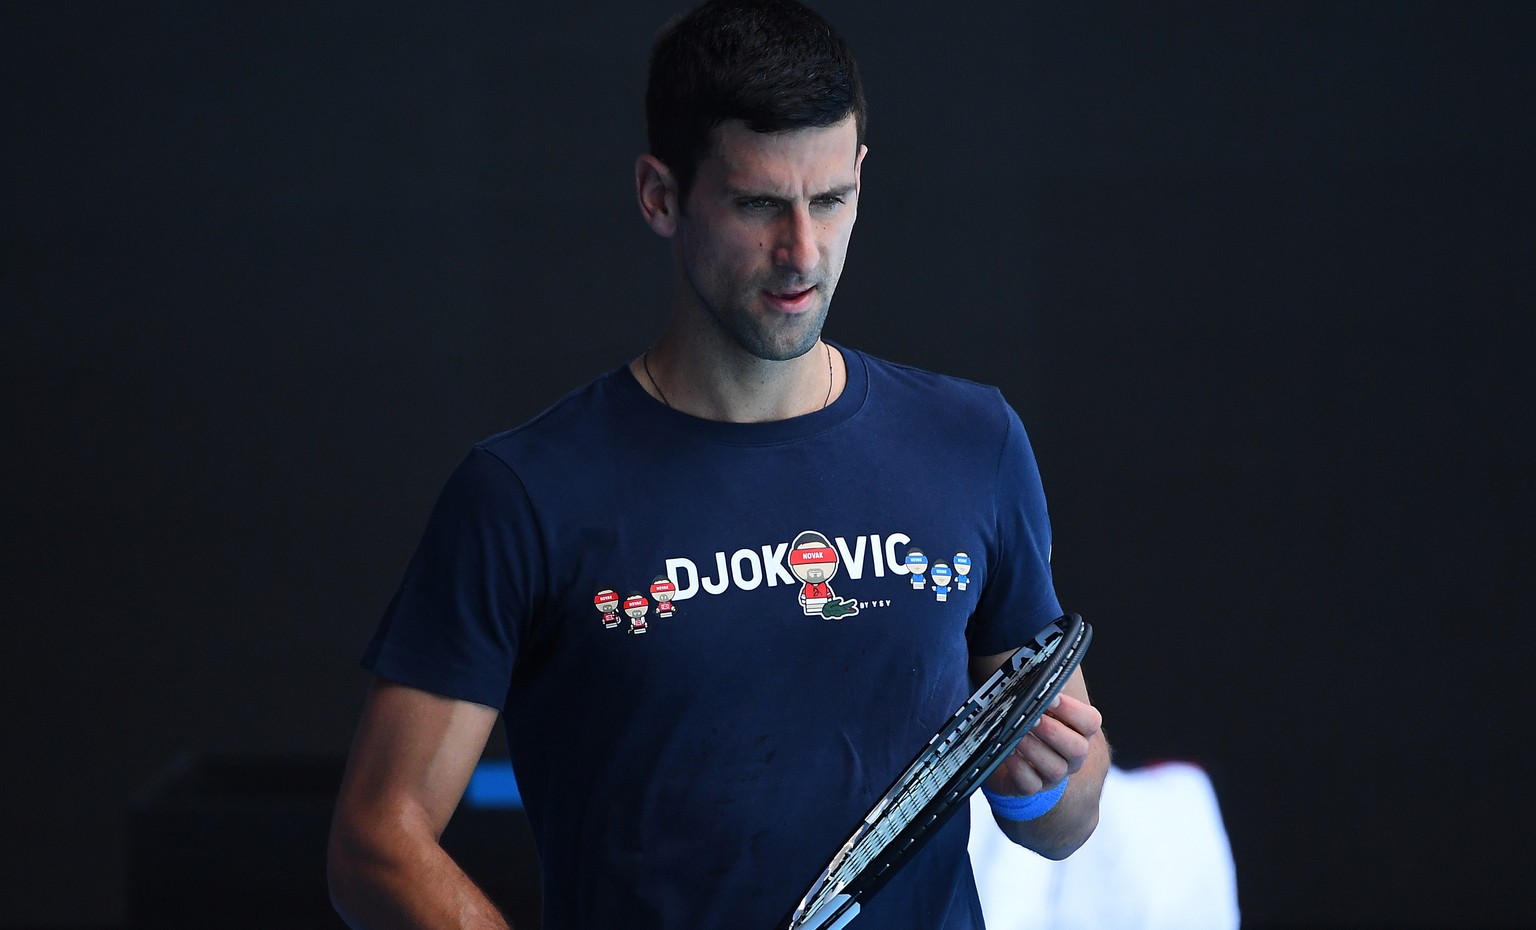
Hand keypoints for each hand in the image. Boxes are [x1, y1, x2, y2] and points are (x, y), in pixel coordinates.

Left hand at [982, 692, 1101, 797]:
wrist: (1011, 757)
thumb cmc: (1028, 723)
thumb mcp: (1039, 706)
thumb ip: (1042, 692)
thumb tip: (1036, 672)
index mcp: (1079, 732)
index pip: (1091, 722)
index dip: (1072, 710)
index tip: (1050, 698)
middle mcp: (1072, 757)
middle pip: (1077, 749)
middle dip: (1053, 732)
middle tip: (1032, 718)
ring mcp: (1053, 776)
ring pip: (1055, 769)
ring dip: (1034, 749)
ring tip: (1016, 734)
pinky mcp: (1032, 789)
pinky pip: (1030, 784)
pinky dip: (1018, 768)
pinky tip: (1007, 752)